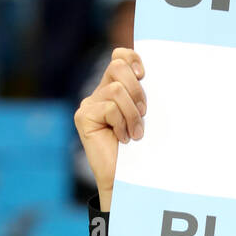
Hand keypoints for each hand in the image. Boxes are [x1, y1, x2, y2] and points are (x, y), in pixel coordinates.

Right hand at [73, 47, 146, 210]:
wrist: (126, 178)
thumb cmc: (141, 149)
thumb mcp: (146, 117)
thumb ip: (144, 96)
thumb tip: (151, 75)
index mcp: (116, 87)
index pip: (120, 56)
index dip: (132, 58)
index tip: (144, 75)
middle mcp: (100, 92)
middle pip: (118, 67)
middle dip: (137, 90)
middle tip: (144, 113)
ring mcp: (89, 104)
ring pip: (116, 90)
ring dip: (132, 113)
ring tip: (135, 132)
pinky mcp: (84, 116)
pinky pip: (109, 108)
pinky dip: (122, 123)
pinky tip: (123, 139)